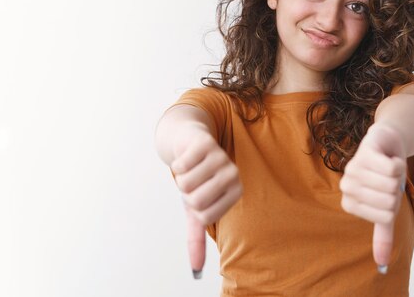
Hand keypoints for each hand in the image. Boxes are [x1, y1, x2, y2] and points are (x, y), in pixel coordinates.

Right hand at [170, 125, 242, 277]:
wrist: (191, 143)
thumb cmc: (197, 180)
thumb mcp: (196, 211)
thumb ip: (198, 239)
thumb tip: (196, 270)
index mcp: (236, 192)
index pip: (206, 216)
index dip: (194, 209)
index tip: (199, 197)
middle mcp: (233, 174)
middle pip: (196, 200)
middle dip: (186, 193)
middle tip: (192, 182)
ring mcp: (221, 157)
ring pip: (186, 182)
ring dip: (180, 177)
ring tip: (190, 169)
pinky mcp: (207, 143)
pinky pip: (182, 164)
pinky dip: (178, 162)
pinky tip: (186, 156)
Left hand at [339, 123, 406, 271]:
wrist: (387, 144)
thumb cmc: (384, 178)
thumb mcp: (386, 209)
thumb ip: (382, 235)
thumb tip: (382, 265)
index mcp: (349, 203)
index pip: (385, 215)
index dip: (393, 204)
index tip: (384, 194)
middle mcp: (346, 186)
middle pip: (390, 199)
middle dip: (396, 188)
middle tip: (387, 178)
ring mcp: (353, 167)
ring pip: (392, 183)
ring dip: (398, 174)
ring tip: (387, 167)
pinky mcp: (364, 150)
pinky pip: (391, 167)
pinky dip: (398, 162)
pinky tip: (389, 157)